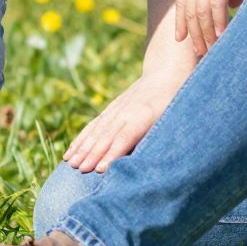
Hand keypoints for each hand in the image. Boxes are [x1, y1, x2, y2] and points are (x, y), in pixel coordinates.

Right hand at [63, 71, 186, 172]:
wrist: (166, 75)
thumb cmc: (175, 104)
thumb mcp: (174, 119)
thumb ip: (161, 138)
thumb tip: (151, 165)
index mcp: (144, 115)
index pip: (125, 136)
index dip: (112, 153)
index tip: (100, 169)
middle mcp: (127, 111)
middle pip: (107, 135)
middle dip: (92, 154)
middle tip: (79, 170)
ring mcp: (117, 109)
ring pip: (97, 131)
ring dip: (83, 148)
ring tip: (71, 163)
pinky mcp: (111, 110)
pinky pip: (93, 126)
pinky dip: (81, 139)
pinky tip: (71, 152)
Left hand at [174, 0, 246, 59]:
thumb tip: (230, 7)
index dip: (183, 19)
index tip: (183, 40)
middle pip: (190, 7)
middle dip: (194, 32)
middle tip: (201, 54)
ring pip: (201, 8)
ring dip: (206, 32)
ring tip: (213, 51)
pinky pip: (215, 2)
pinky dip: (217, 20)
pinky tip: (223, 35)